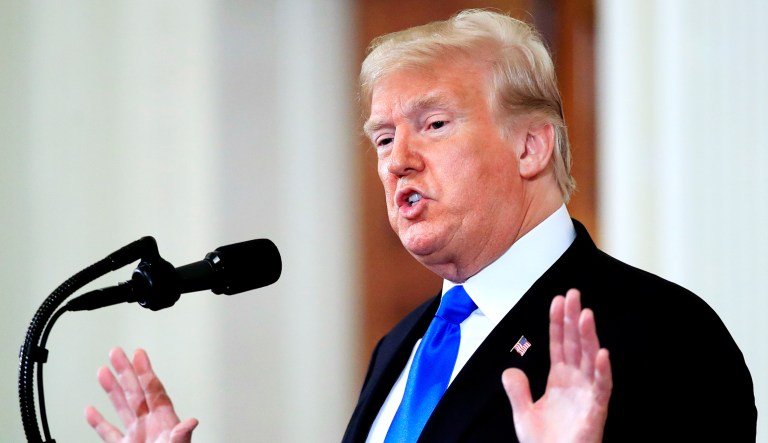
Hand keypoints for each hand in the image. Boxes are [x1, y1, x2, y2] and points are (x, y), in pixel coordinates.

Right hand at [85, 347, 197, 442]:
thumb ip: (180, 436)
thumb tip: (191, 422)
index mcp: (164, 422)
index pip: (154, 391)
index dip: (145, 372)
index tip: (139, 353)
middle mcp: (150, 425)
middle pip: (136, 392)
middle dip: (125, 372)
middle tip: (116, 352)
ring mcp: (137, 436)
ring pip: (122, 408)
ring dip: (112, 390)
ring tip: (103, 371)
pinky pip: (109, 432)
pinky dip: (98, 422)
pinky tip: (91, 410)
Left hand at [502, 289, 611, 442]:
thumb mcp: (524, 414)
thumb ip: (517, 390)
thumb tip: (510, 369)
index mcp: (559, 380)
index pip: (559, 344)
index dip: (559, 323)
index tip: (559, 300)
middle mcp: (575, 382)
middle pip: (575, 345)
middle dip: (574, 320)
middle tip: (574, 295)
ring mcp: (587, 395)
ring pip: (589, 360)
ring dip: (588, 337)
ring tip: (585, 315)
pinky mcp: (595, 411)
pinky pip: (601, 388)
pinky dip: (602, 372)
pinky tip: (601, 354)